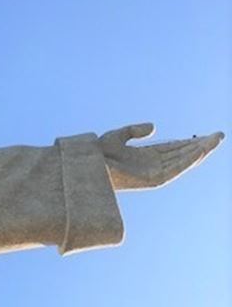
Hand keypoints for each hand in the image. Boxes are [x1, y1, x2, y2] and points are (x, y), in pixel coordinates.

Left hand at [99, 123, 223, 189]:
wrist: (88, 163)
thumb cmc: (97, 153)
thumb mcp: (117, 136)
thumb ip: (134, 130)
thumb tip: (155, 127)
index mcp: (145, 157)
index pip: (174, 148)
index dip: (190, 142)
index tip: (207, 135)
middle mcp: (152, 165)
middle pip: (182, 154)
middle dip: (201, 145)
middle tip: (219, 135)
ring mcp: (153, 172)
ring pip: (182, 162)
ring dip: (200, 151)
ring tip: (215, 140)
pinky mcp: (152, 179)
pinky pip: (175, 169)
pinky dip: (188, 160)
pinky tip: (200, 151)